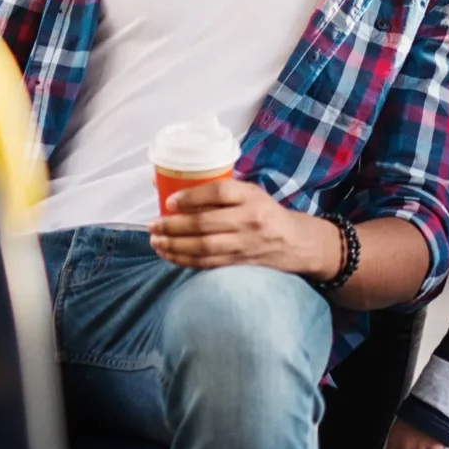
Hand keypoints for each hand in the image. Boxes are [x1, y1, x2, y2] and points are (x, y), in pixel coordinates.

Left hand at [149, 178, 338, 275]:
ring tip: (155, 242)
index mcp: (251, 196)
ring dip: (174, 245)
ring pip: (203, 247)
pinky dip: (184, 260)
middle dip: (173, 226)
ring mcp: (245, 244)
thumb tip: (171, 185)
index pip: (219, 191)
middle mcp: (249, 219)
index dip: (191, 196)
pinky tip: (169, 255)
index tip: (169, 201)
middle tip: (153, 225)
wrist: (295, 242)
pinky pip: (207, 263)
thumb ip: (219, 191)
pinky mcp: (240, 262)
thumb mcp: (250, 194)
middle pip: (205, 223)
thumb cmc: (265, 212)